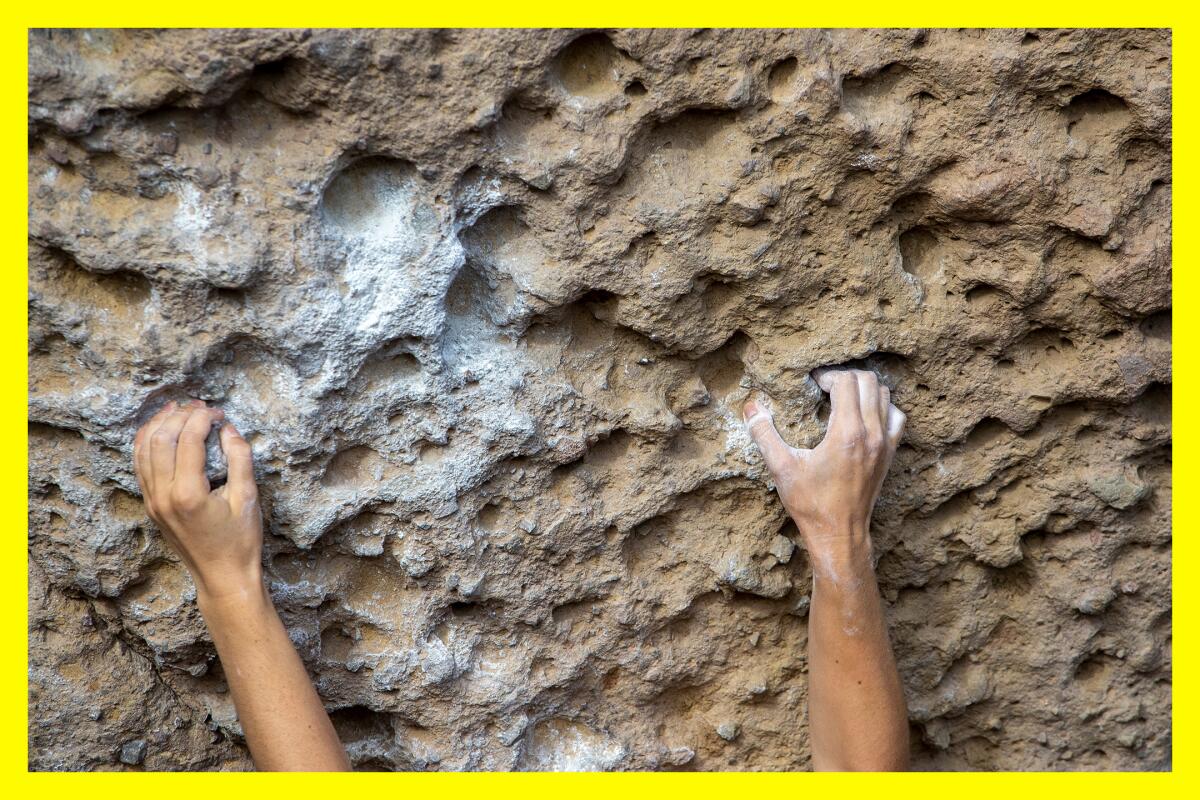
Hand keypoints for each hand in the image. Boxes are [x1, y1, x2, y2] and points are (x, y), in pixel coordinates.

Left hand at [133, 399, 262, 601]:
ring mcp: (153, 502)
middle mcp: (163, 496)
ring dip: (159, 425)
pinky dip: (147, 443)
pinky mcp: (151, 506)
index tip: (219, 413)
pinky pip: (140, 466)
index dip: (203, 418)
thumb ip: (239, 459)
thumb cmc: (240, 542)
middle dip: (180, 416)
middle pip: (161, 439)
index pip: (188, 440)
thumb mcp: (248, 499)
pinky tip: (160, 432)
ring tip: (177, 410)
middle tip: (200, 406)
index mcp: (188, 494)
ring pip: (144, 450)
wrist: (222, 577)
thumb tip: (228, 429)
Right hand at [743, 369, 904, 571]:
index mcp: (846, 432)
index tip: (812, 385)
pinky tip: (863, 416)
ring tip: (842, 398)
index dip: (828, 376)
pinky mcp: (890, 454)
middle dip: (845, 377)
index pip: (847, 381)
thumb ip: (764, 434)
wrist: (839, 534)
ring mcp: (885, 443)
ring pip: (885, 395)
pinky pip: (896, 417)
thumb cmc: (810, 504)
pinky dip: (883, 407)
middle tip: (825, 388)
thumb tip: (750, 407)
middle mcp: (872, 434)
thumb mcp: (781, 468)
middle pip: (869, 382)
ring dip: (864, 389)